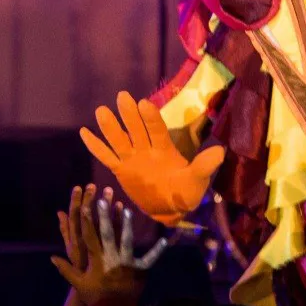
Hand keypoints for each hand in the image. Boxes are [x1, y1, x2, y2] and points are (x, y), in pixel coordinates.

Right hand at [51, 192, 168, 305]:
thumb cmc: (95, 295)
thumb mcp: (79, 283)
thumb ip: (66, 269)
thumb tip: (52, 257)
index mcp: (95, 260)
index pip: (88, 237)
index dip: (86, 221)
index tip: (84, 205)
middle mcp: (110, 258)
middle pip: (106, 233)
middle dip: (104, 216)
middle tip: (103, 200)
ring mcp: (126, 263)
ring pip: (126, 240)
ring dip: (126, 225)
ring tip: (127, 209)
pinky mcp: (139, 270)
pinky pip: (149, 259)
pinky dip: (157, 250)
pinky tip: (165, 240)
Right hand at [80, 91, 224, 225]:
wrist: (171, 209)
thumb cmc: (185, 191)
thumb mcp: (197, 180)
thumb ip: (204, 166)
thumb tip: (220, 152)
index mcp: (164, 149)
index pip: (156, 130)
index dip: (151, 118)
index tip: (145, 103)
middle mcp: (146, 150)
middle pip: (136, 130)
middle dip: (130, 115)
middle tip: (123, 96)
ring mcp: (132, 159)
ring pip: (119, 140)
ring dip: (110, 126)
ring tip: (101, 110)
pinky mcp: (121, 170)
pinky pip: (106, 156)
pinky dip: (95, 146)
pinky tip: (84, 132)